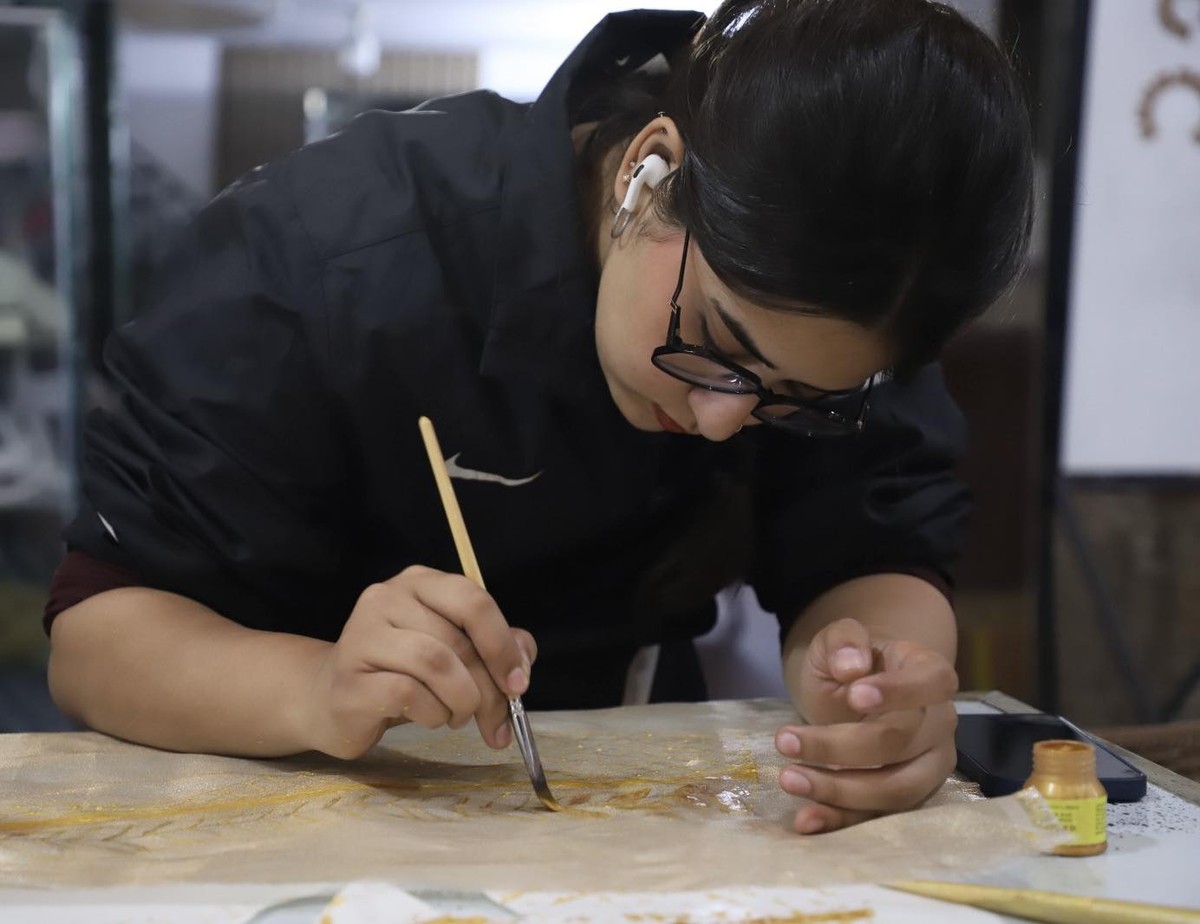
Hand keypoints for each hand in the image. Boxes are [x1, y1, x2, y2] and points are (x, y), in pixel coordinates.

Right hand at [303, 565, 535, 758]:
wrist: (331, 701)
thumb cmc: (401, 673)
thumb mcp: (454, 653)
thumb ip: (493, 647)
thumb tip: (523, 661)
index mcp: (420, 583)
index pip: (473, 600)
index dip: (502, 644)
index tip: (518, 683)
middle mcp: (387, 598)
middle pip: (458, 641)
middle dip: (488, 689)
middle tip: (497, 722)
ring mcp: (362, 635)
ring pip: (436, 664)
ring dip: (460, 701)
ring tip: (457, 717)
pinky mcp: (350, 678)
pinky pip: (408, 694)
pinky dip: (432, 713)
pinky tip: (429, 718)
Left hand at [775, 617, 957, 833]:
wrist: (851, 690)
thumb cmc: (850, 662)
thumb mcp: (839, 638)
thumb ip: (844, 640)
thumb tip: (851, 666)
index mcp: (929, 674)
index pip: (931, 683)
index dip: (898, 692)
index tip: (853, 695)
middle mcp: (939, 723)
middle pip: (901, 743)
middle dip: (839, 747)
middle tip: (784, 740)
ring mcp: (928, 764)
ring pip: (895, 789)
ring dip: (839, 790)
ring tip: (789, 779)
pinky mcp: (906, 796)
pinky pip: (879, 816)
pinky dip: (842, 820)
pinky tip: (807, 820)